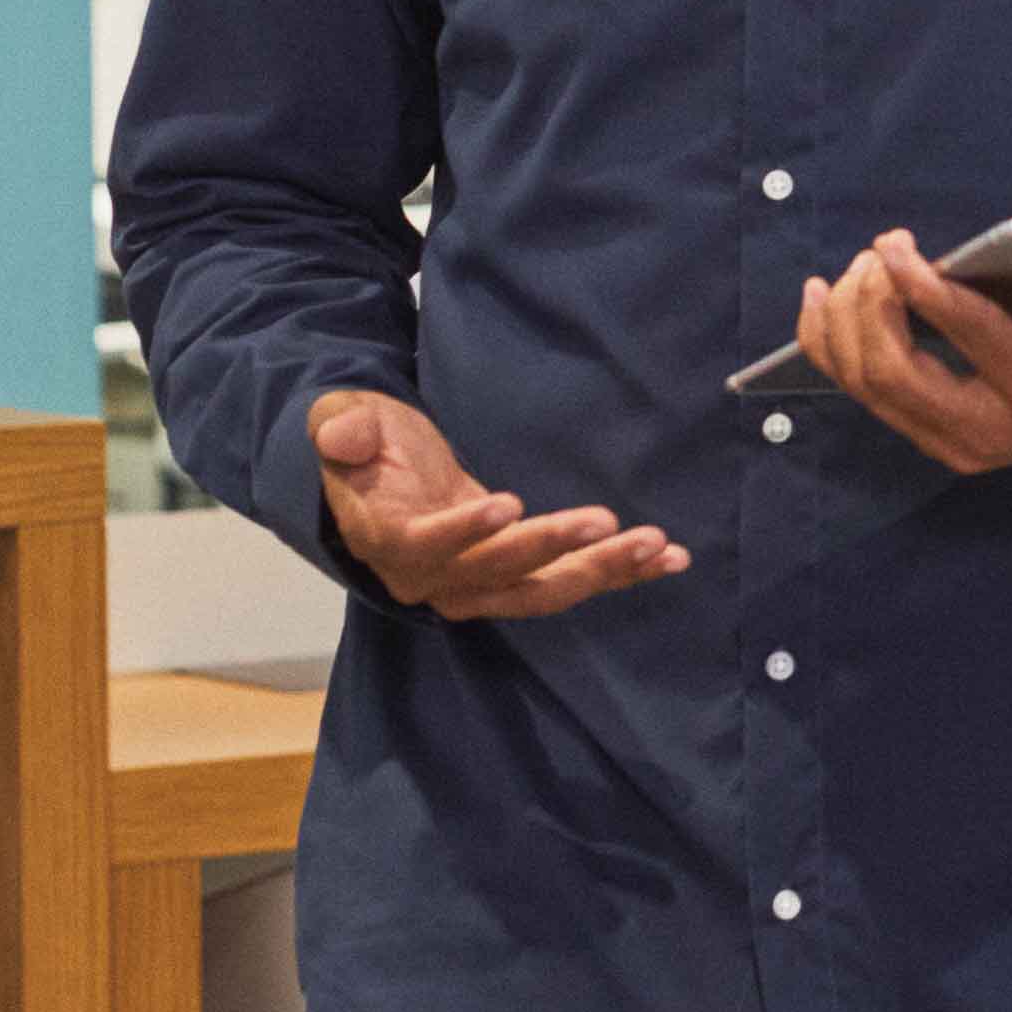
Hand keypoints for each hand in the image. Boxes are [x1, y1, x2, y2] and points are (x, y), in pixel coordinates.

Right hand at [307, 385, 682, 624]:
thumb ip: (342, 428)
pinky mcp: (516, 578)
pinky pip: (568, 582)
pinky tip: (669, 558)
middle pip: (499, 572)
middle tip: (609, 523)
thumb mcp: (345, 423)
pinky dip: (619, 573)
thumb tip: (343, 436)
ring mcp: (478, 586)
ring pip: (542, 589)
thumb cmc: (366, 448)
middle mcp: (434, 578)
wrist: (381, 485)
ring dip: (600, 569)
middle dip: (555, 548)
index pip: (427, 543)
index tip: (504, 504)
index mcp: (390, 540)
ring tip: (654, 546)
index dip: (463, 530)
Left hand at [790, 232, 1011, 483]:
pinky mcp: (928, 436)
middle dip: (870, 305)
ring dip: (844, 320)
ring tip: (859, 266)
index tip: (896, 247)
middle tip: (879, 251)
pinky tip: (821, 297)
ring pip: (867, 385)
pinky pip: (860, 392)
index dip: (926, 291)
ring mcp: (950, 442)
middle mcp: (986, 432)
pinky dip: (828, 343)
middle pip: (895, 374)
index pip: (973, 340)